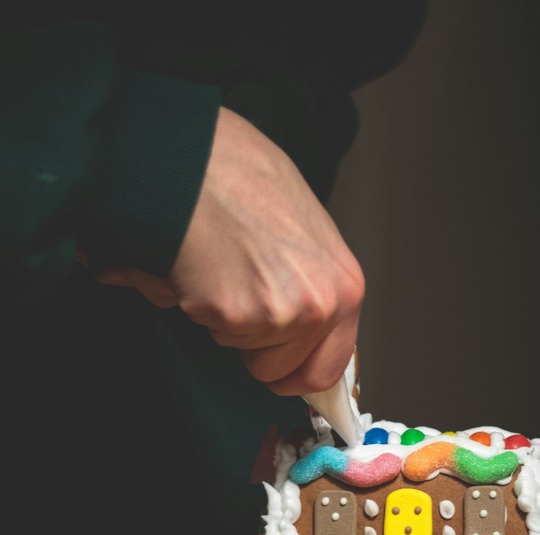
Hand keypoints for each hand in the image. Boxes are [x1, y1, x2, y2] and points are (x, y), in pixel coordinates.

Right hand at [94, 107, 364, 396]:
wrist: (194, 155)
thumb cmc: (242, 175)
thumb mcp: (305, 230)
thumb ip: (310, 284)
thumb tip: (300, 327)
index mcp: (345, 286)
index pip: (328, 368)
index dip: (297, 373)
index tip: (281, 372)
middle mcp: (320, 305)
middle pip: (282, 371)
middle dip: (256, 349)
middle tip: (240, 298)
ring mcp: (279, 314)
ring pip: (243, 351)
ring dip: (226, 322)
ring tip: (221, 266)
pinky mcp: (235, 315)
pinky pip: (212, 331)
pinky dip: (198, 306)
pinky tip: (201, 264)